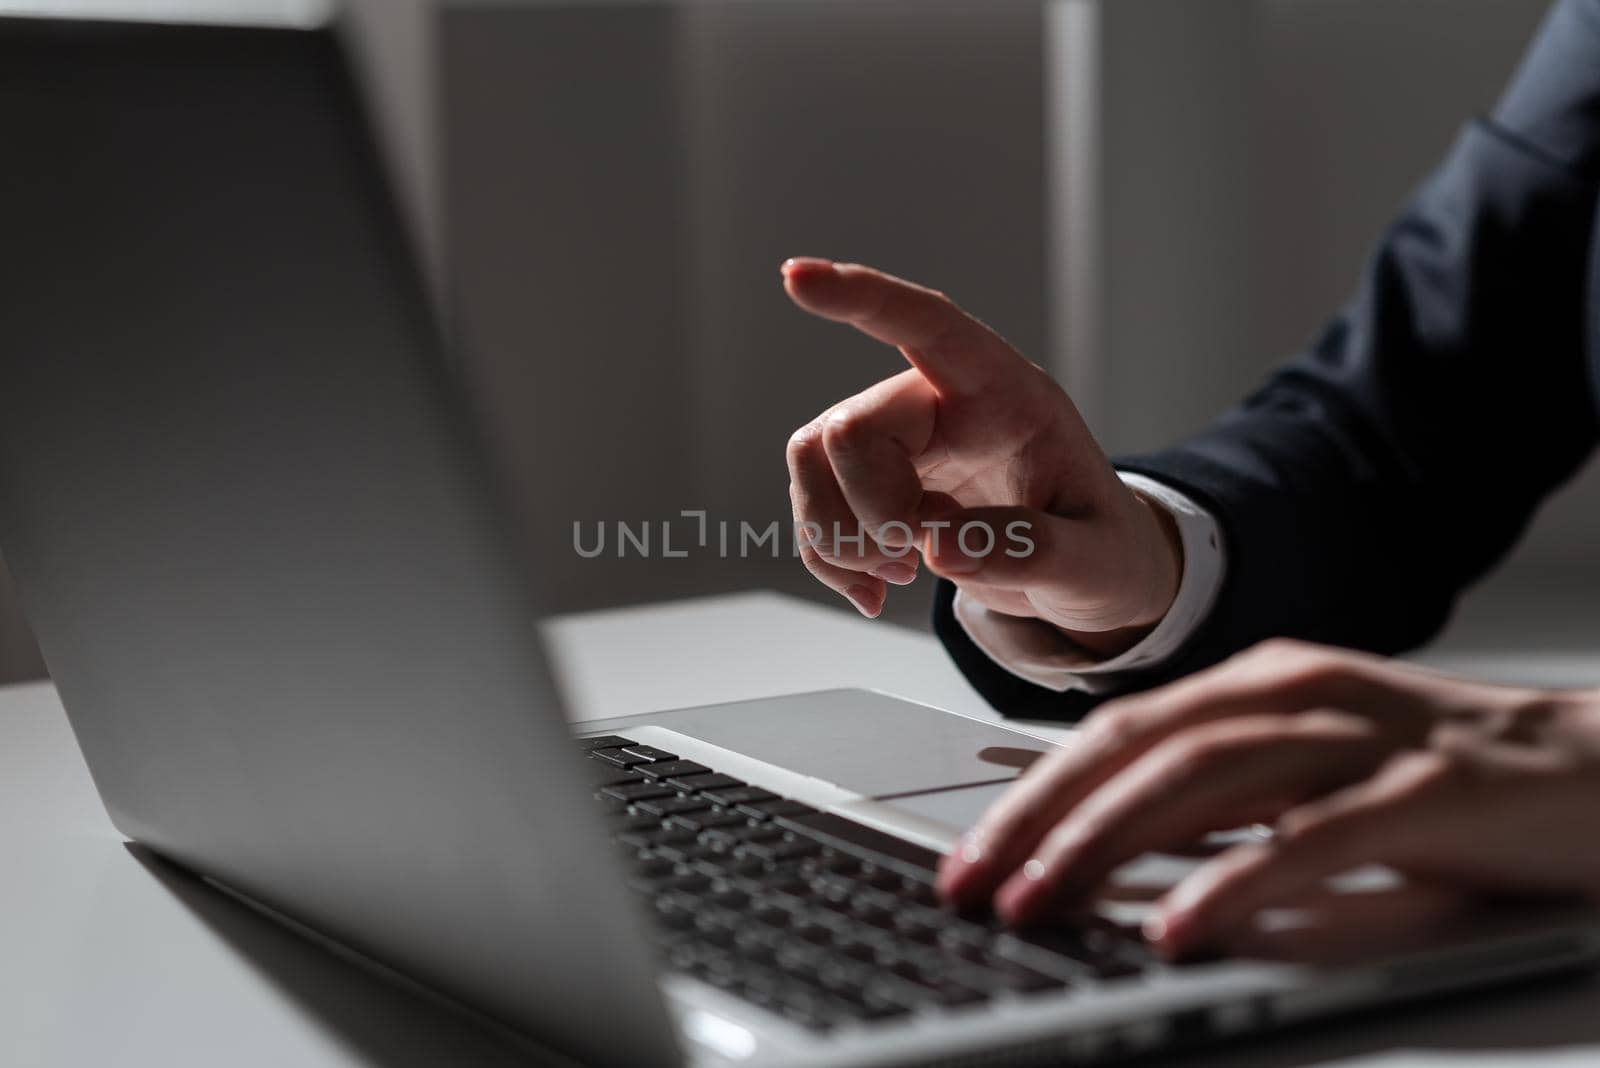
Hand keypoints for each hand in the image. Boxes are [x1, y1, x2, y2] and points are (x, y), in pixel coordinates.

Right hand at [781, 258, 1180, 653]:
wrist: (1087, 575)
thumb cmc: (1102, 549)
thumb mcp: (1098, 561)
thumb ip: (1033, 550)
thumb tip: (940, 548)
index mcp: (1005, 394)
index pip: (928, 325)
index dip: (863, 299)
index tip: (798, 278)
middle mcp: (940, 403)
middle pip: (849, 428)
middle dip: (870, 512)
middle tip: (918, 561)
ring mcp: (899, 440)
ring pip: (813, 460)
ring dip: (838, 535)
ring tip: (900, 573)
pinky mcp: (871, 482)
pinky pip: (814, 507)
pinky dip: (830, 559)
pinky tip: (877, 589)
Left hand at [936, 638, 1599, 956]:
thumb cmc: (1446, 787)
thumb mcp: (1310, 784)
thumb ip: (1219, 809)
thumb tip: (1109, 859)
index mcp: (1258, 686)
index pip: (1116, 733)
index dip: (1032, 794)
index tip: (968, 856)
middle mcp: (1298, 693)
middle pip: (1140, 747)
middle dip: (1043, 819)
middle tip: (974, 885)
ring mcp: (1365, 735)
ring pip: (1206, 777)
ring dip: (1108, 844)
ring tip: (1042, 903)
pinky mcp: (1434, 791)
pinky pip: (1316, 837)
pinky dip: (1236, 881)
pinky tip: (1178, 927)